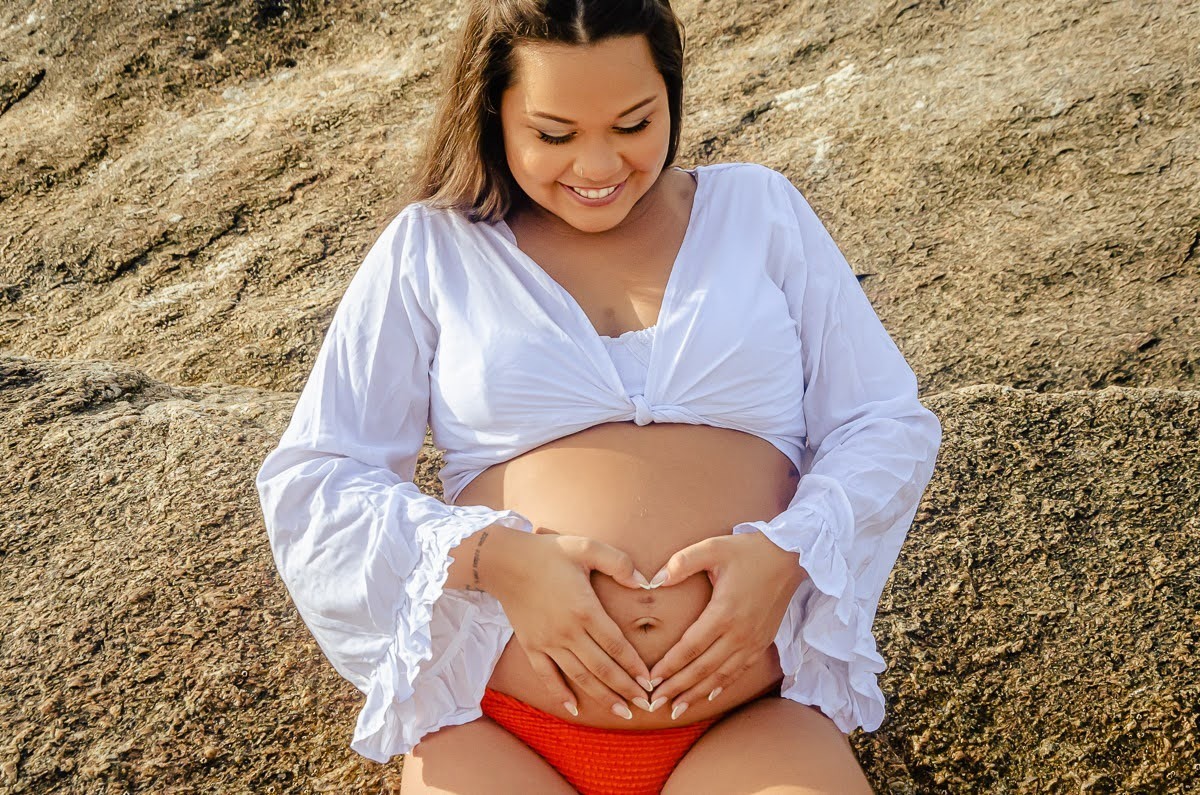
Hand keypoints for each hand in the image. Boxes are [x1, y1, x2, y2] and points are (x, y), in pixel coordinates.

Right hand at [489, 530, 655, 719]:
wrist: (504, 562)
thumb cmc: (548, 552)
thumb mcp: (586, 547)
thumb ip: (619, 563)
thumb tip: (645, 583)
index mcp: (585, 609)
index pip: (616, 645)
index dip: (634, 666)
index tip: (649, 682)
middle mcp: (567, 632)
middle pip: (602, 668)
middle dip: (626, 689)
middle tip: (645, 704)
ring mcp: (548, 642)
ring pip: (580, 677)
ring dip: (602, 697)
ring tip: (622, 712)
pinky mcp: (531, 646)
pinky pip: (547, 676)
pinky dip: (561, 694)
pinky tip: (575, 709)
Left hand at [644, 531, 807, 719]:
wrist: (790, 557)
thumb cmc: (747, 551)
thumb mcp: (713, 548)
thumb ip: (682, 562)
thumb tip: (655, 581)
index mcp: (724, 612)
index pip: (691, 647)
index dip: (669, 666)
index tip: (651, 680)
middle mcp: (739, 633)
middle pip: (703, 668)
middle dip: (678, 688)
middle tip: (655, 702)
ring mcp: (753, 641)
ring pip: (721, 676)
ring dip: (697, 693)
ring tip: (676, 708)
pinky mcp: (762, 642)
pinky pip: (739, 671)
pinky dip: (722, 686)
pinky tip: (708, 696)